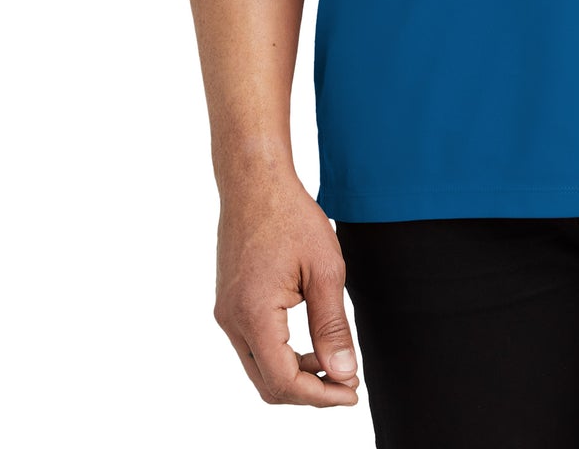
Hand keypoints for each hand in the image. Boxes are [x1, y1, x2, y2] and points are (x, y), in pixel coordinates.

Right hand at [212, 166, 360, 404]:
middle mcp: (232, 320)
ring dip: (295, 374)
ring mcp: (226, 313)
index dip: (320, 396)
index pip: (283, 381)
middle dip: (309, 392)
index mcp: (253, 313)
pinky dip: (281, 355)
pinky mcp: (229, 304)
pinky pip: (253, 346)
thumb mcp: (324, 270)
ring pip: (259, 368)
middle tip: (347, 384)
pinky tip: (310, 345)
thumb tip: (343, 373)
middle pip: (267, 384)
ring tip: (334, 363)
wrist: (255, 182)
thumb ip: (332, 326)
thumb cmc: (291, 216)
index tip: (352, 392)